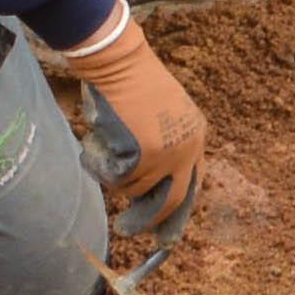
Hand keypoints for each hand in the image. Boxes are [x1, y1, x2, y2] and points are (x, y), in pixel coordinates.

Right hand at [55, 19, 204, 245]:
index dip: (178, 209)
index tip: (165, 231)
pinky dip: (102, 167)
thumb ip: (165, 146)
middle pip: (174, 201)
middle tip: (128, 230)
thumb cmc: (132, 82)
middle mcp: (189, 149)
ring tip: (105, 152)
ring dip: (116, 179)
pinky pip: (118, 179)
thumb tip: (150, 191)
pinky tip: (97, 144)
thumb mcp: (162, 115)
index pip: (194, 184)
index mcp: (197, 136)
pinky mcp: (146, 156)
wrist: (121, 63)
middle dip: (151, 221)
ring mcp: (169, 154)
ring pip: (136, 190)